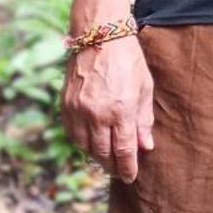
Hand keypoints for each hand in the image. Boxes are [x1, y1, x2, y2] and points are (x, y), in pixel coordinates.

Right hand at [63, 34, 155, 181]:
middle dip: (113, 166)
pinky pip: (72, 134)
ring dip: (97, 156)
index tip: (130, 177)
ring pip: (86, 147)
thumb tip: (146, 146)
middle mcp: (97, 114)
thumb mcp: (144, 88)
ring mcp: (79, 110)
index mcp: (121, 110)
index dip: (128, 168)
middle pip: (104, 153)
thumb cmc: (128, 60)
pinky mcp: (66, 105)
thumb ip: (144, 120)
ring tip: (106, 158)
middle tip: (119, 170)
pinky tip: (91, 143)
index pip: (124, 151)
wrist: (100, 36)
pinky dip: (82, 143)